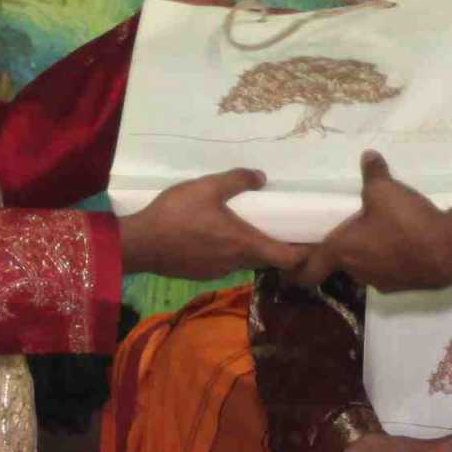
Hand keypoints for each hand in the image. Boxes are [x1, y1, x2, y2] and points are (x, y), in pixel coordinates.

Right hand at [119, 167, 302, 281]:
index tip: (311, 242)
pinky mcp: (200, 273)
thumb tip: (261, 177)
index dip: (304, 253)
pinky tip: (214, 237)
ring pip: (243, 261)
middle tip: (280, 226)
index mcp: (245, 243)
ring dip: (249, 248)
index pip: (288, 258)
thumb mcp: (207, 187)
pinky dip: (227, 252)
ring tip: (245, 228)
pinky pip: (223, 263)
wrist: (140, 244)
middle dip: (276, 246)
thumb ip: (237, 180)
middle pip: (266, 259)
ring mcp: (217, 271)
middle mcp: (236, 263)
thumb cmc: (177, 214)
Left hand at [307, 154, 451, 295]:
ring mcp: (381, 282)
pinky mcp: (403, 284)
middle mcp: (357, 271)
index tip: (289, 261)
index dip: (294, 269)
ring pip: (363, 267)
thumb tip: (368, 156)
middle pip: (337, 265)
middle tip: (340, 230)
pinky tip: (400, 239)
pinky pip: (386, 269)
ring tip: (374, 230)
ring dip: (364, 252)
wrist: (451, 251)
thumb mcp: (385, 190)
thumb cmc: (407, 222)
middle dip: (337, 249)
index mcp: (342, 251)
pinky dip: (387, 257)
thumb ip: (373, 173)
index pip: (307, 271)